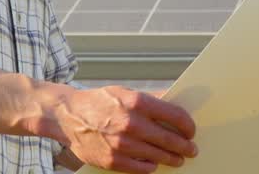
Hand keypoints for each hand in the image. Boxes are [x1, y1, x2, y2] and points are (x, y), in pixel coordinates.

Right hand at [50, 85, 196, 173]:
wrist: (67, 116)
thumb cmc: (98, 102)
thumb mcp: (124, 92)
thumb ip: (151, 98)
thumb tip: (176, 102)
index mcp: (136, 102)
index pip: (175, 116)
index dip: (188, 126)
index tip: (191, 131)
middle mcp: (130, 123)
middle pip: (170, 139)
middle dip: (184, 146)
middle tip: (190, 149)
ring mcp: (121, 144)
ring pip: (158, 156)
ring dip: (172, 159)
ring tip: (177, 159)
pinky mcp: (112, 160)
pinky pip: (141, 168)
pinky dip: (151, 166)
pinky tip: (154, 163)